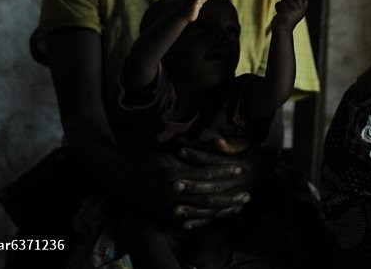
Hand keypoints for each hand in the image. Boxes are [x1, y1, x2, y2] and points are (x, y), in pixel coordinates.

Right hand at [127, 148, 250, 229]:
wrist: (123, 178)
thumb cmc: (148, 160)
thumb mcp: (169, 153)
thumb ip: (191, 155)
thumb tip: (214, 149)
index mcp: (175, 174)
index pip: (206, 174)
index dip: (224, 171)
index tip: (240, 168)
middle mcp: (173, 192)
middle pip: (208, 197)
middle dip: (229, 197)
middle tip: (247, 195)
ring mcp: (169, 207)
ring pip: (201, 212)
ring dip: (222, 210)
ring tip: (238, 207)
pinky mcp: (166, 216)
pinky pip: (190, 221)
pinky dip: (206, 220)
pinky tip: (219, 217)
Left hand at [271, 0, 307, 31]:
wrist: (282, 31)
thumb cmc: (286, 20)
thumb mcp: (294, 10)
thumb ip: (294, 1)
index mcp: (303, 10)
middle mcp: (300, 10)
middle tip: (283, 2)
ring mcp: (293, 11)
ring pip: (284, 0)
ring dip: (281, 5)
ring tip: (282, 12)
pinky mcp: (285, 12)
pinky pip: (279, 4)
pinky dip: (277, 7)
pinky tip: (279, 14)